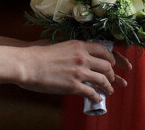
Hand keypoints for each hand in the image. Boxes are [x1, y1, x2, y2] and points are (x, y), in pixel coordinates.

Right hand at [17, 40, 131, 103]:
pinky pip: (92, 93)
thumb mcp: (60, 45)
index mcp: (79, 45)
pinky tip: (97, 99)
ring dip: (108, 87)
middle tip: (114, 80)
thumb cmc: (39, 54)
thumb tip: (80, 54)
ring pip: (103, 80)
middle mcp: (82, 57)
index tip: (117, 64)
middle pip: (107, 66)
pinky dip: (97, 97)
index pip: (105, 50)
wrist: (27, 64)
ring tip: (109, 91)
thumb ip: (73, 49)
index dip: (114, 58)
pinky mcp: (74, 86)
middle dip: (113, 75)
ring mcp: (79, 72)